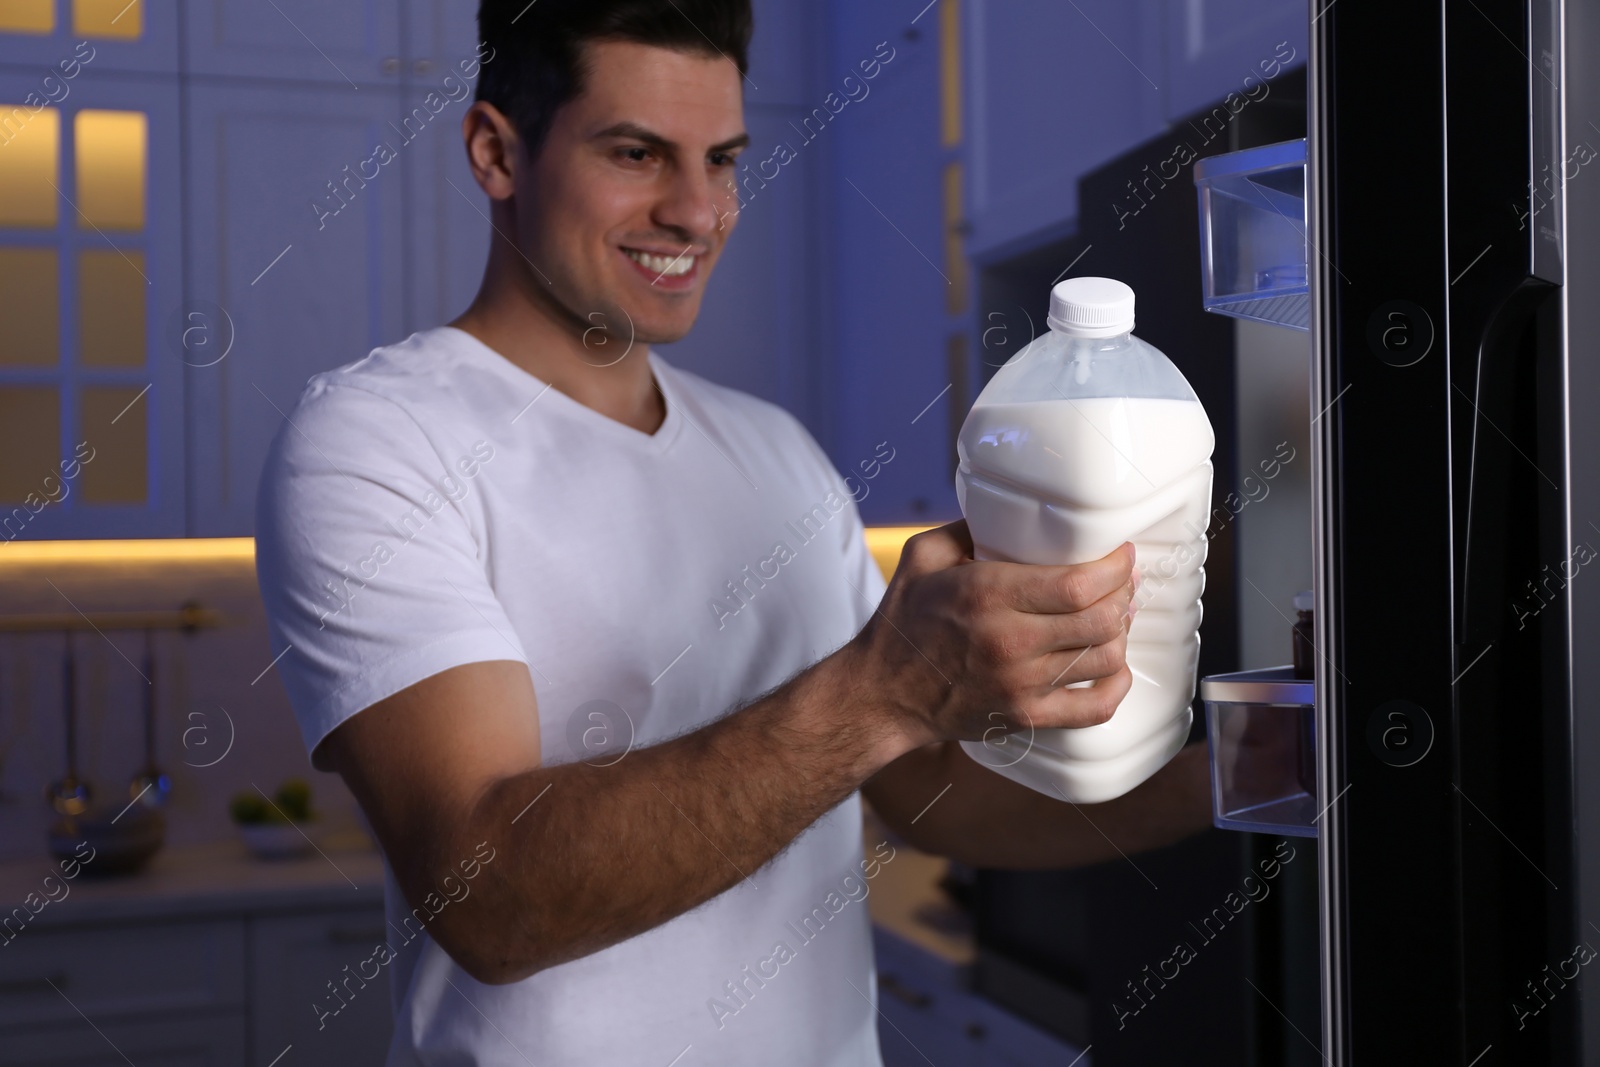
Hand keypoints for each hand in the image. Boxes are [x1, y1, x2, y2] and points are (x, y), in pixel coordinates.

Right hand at [849, 520, 1135, 757]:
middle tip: (1121, 581)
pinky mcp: (1026, 718)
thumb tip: (1013, 509)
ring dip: (1120, 633)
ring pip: (1104, 658)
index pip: (1078, 585)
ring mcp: (1020, 685)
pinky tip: (1113, 666)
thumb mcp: (922, 556)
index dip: (1115, 568)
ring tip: (1114, 616)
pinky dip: (1117, 685)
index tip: (1121, 554)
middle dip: (1123, 594)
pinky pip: (1096, 707)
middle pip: (1100, 619)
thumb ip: (968, 527)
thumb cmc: (902, 622)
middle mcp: (1009, 642)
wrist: (881, 695)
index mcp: (986, 595)